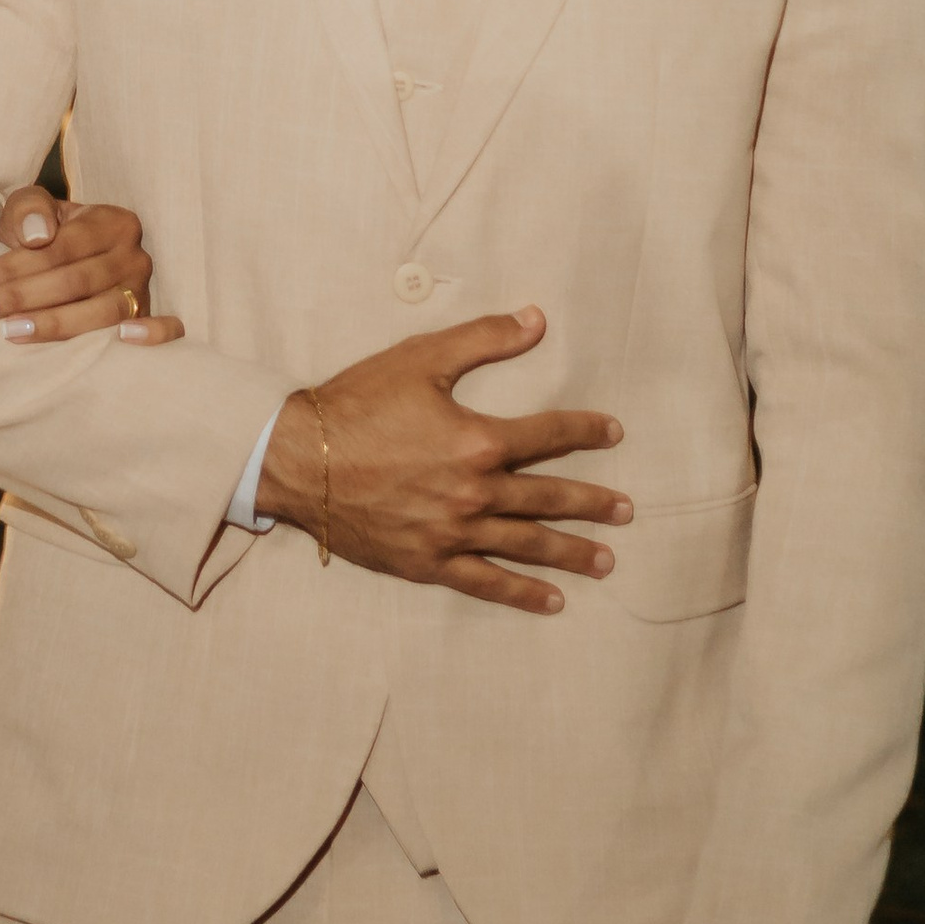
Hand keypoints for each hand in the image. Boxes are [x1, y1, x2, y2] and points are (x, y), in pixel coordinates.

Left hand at [0, 180, 184, 344]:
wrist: (58, 254)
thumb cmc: (40, 233)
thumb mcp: (29, 207)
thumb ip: (29, 209)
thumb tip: (37, 238)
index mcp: (112, 222)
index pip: (59, 249)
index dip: (14, 268)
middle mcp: (135, 256)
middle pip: (77, 282)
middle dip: (22, 298)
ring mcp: (145, 290)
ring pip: (105, 311)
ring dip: (55, 325)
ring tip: (10, 331)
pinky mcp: (149, 318)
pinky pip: (167, 329)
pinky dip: (154, 336)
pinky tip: (123, 341)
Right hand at [256, 305, 626, 610]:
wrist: (297, 459)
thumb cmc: (356, 403)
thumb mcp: (420, 359)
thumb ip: (483, 339)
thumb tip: (536, 320)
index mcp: (477, 441)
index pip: (548, 435)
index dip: (586, 431)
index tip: (613, 432)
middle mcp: (474, 493)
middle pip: (548, 498)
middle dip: (593, 503)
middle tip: (627, 510)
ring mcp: (453, 534)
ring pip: (527, 546)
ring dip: (571, 552)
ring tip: (606, 560)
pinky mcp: (428, 564)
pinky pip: (486, 584)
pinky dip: (522, 594)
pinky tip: (552, 602)